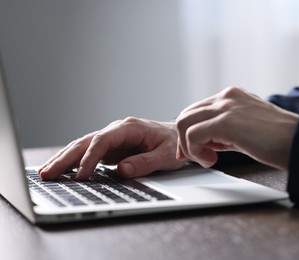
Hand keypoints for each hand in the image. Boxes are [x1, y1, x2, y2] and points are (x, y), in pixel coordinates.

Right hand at [38, 117, 185, 179]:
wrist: (177, 137)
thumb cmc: (173, 143)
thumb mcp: (165, 155)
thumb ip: (145, 162)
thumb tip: (122, 171)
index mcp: (129, 128)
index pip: (102, 141)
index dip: (90, 158)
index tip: (81, 175)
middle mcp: (117, 131)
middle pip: (86, 142)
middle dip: (66, 157)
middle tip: (47, 173)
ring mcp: (112, 139)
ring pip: (83, 146)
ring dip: (64, 159)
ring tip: (46, 172)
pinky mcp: (111, 148)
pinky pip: (89, 153)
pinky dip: (74, 161)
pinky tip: (62, 170)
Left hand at [175, 86, 298, 170]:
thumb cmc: (277, 140)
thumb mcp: (244, 130)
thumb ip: (222, 131)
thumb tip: (201, 143)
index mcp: (231, 96)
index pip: (196, 110)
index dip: (188, 133)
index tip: (192, 152)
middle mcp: (226, 96)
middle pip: (186, 114)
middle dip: (184, 140)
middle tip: (198, 158)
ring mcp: (225, 106)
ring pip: (184, 123)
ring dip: (189, 146)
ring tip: (208, 160)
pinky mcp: (225, 121)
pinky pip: (192, 135)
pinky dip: (195, 151)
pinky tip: (212, 160)